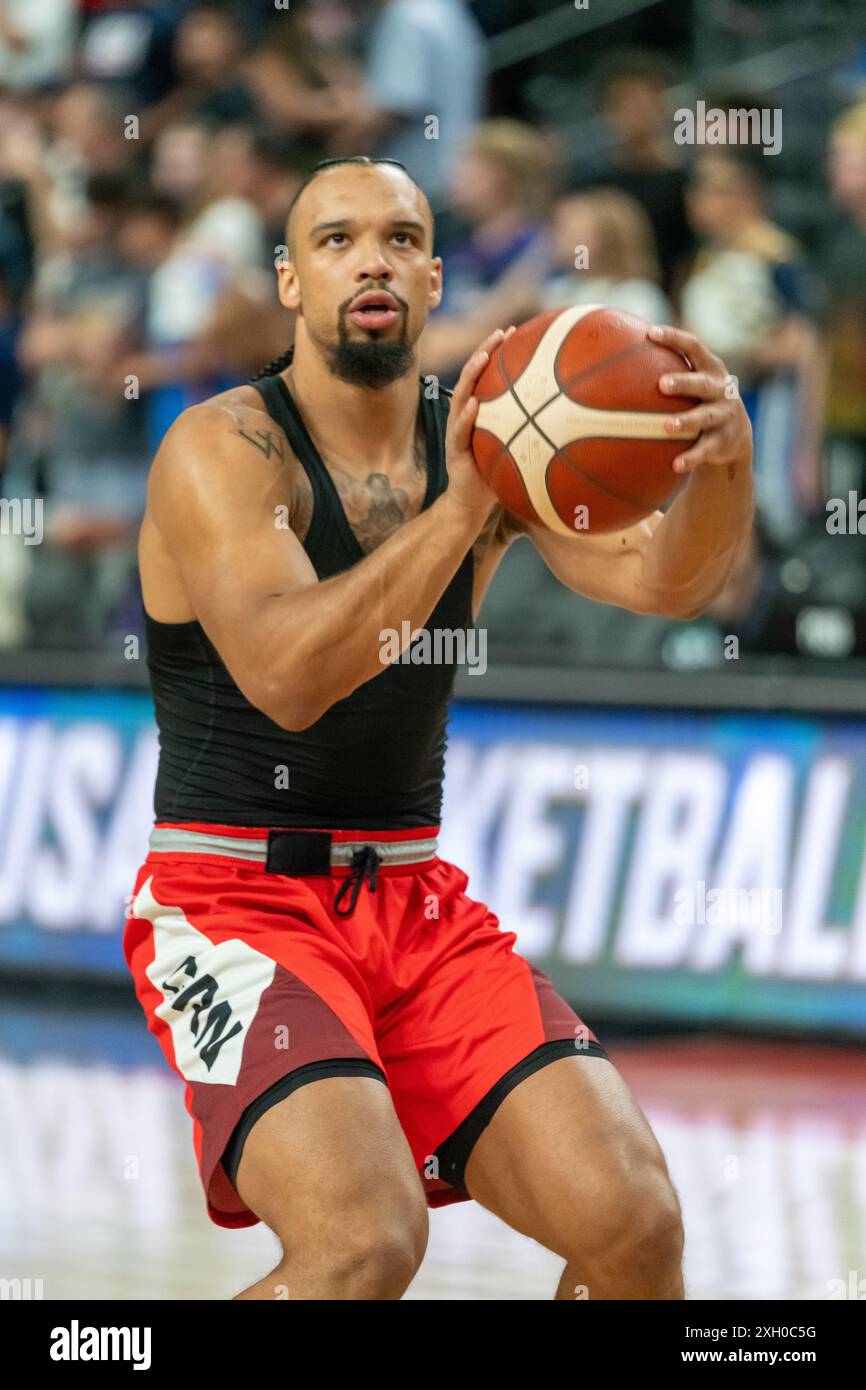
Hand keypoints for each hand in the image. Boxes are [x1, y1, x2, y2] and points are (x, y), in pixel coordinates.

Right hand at [445, 325, 515, 517]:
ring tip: (483, 357)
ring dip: (471, 374)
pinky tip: (477, 404)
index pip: (487, 375)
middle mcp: (466, 415)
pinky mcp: (453, 450)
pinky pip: (459, 431)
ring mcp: (456, 430)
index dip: (498, 352)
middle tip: (501, 332)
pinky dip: (467, 417)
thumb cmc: (498, 476)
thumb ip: (533, 432)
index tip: (515, 331)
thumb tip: (571, 420)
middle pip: (473, 376)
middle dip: (485, 351)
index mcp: (480, 412)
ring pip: (461, 396)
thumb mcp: (519, 448)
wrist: (471, 504)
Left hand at [648, 325, 752, 474]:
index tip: (650, 334)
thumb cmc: (700, 402)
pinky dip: (692, 457)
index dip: (674, 338)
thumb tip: (613, 359)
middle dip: (684, 383)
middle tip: (662, 385)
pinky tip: (675, 465)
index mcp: (711, 369)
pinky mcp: (723, 441)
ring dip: (687, 421)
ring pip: (705, 418)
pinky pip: (706, 450)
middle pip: (703, 383)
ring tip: (667, 426)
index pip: (694, 346)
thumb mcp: (692, 384)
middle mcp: (721, 389)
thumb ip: (665, 370)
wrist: (736, 435)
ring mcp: (724, 415)